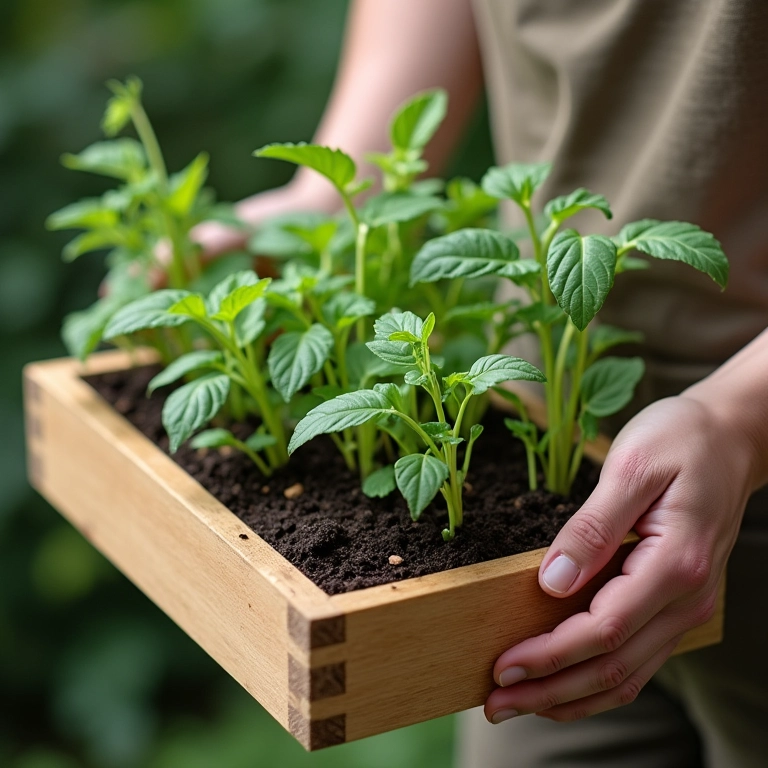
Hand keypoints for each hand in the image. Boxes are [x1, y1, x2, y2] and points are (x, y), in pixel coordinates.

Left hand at [485, 394, 754, 723]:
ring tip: (518, 703)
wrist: (729, 438)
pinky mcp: (676, 603)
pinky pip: (638, 658)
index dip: (550, 655)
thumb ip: (593, 527)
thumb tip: (552, 580)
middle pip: (614, 666)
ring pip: (629, 674)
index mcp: (676, 564)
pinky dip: (597, 679)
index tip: (503, 667)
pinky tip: (562, 682)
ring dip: (571, 695)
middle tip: (495, 704)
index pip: (604, 630)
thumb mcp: (631, 469)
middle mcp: (688, 598)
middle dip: (551, 690)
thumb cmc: (680, 442)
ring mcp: (687, 606)